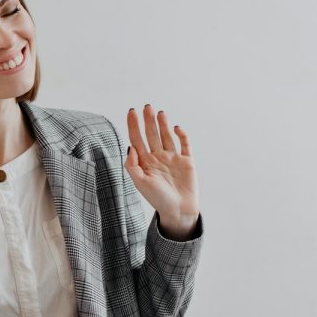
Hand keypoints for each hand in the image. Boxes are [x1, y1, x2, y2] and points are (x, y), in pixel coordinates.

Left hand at [125, 105, 199, 239]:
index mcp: (145, 162)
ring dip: (163, 124)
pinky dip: (181, 135)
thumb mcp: (140, 182)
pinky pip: (184, 144)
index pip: (137, 139)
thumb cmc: (157, 198)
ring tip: (159, 112)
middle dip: (148, 121)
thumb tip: (130, 147)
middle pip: (151, 134)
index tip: (131, 111)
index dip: (133, 125)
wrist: (178, 210)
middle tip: (146, 107)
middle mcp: (158, 157)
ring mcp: (172, 158)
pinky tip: (176, 128)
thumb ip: (132, 165)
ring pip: (166, 136)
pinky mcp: (187, 161)